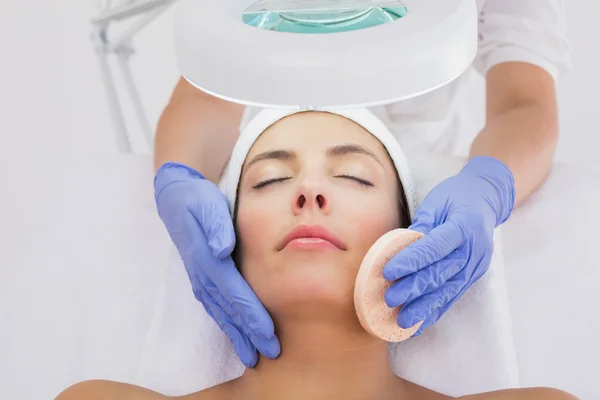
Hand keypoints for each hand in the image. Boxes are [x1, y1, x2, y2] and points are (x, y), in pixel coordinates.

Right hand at [154, 162, 279, 366]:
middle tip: (270, 353)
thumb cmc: (196, 199)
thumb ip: (216, 225)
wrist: (174, 197)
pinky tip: (236, 334)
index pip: (234, 291)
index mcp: (207, 258)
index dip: (251, 314)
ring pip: (221, 312)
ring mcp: (200, 277)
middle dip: (249, 333)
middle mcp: (203, 273)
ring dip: (238, 334)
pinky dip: (227, 323)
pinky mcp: (201, 277)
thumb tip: (223, 248)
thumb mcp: (206, 203)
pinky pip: (215, 305)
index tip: (268, 333)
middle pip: (230, 309)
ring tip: (253, 354)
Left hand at [383, 156, 514, 334]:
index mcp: (464, 225)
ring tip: (403, 321)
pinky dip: (435, 310)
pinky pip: (453, 295)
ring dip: (424, 307)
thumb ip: (420, 227)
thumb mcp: (436, 202)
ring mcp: (476, 265)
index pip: (434, 247)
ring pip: (448, 290)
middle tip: (390, 300)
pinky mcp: (474, 275)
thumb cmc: (456, 196)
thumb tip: (399, 250)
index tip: (388, 272)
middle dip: (414, 289)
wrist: (486, 199)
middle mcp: (473, 249)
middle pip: (440, 273)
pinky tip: (419, 323)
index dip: (411, 261)